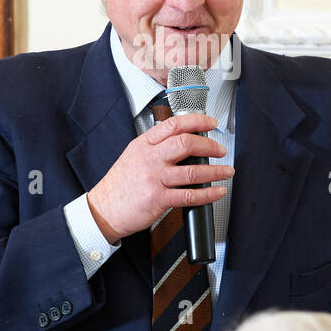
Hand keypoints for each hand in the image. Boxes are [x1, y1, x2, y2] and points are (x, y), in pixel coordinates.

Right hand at [86, 113, 231, 243]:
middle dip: (210, 146)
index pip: (174, 125)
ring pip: (192, 171)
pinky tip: (217, 192)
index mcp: (143, 144)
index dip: (197, 121)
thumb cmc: (119, 185)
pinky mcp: (157, 199)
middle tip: (221, 150)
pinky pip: (189, 195)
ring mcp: (153, 179)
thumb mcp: (132, 156)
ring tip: (226, 171)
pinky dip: (208, 194)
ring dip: (215, 171)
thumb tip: (182, 139)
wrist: (103, 210)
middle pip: (186, 144)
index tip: (211, 124)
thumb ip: (155, 147)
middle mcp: (149, 159)